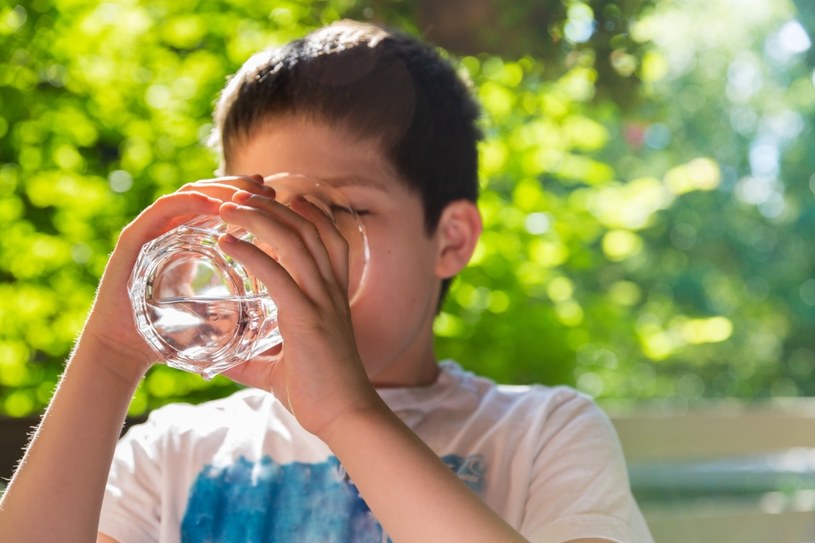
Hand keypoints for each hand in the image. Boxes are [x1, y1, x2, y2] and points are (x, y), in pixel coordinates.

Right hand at [80, 176, 271, 381]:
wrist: (124, 352)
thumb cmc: (169, 336)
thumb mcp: (211, 309)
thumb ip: (232, 296)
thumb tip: (275, 298)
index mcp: (184, 242)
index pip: (216, 206)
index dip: (245, 198)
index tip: (273, 196)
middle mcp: (166, 231)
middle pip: (204, 193)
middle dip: (237, 187)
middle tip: (266, 188)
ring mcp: (149, 232)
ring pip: (187, 195)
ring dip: (220, 189)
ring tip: (247, 193)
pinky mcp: (133, 240)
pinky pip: (162, 210)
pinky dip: (189, 202)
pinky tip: (214, 204)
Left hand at [217, 190, 380, 437]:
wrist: (346, 417)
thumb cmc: (319, 394)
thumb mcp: (278, 370)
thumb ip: (251, 360)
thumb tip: (217, 363)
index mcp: (331, 297)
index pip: (326, 238)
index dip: (304, 213)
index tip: (274, 199)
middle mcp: (330, 292)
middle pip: (309, 229)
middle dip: (274, 206)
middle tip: (240, 195)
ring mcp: (322, 303)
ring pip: (296, 241)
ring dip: (260, 218)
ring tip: (229, 207)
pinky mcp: (307, 319)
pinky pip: (278, 274)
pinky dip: (252, 252)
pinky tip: (227, 241)